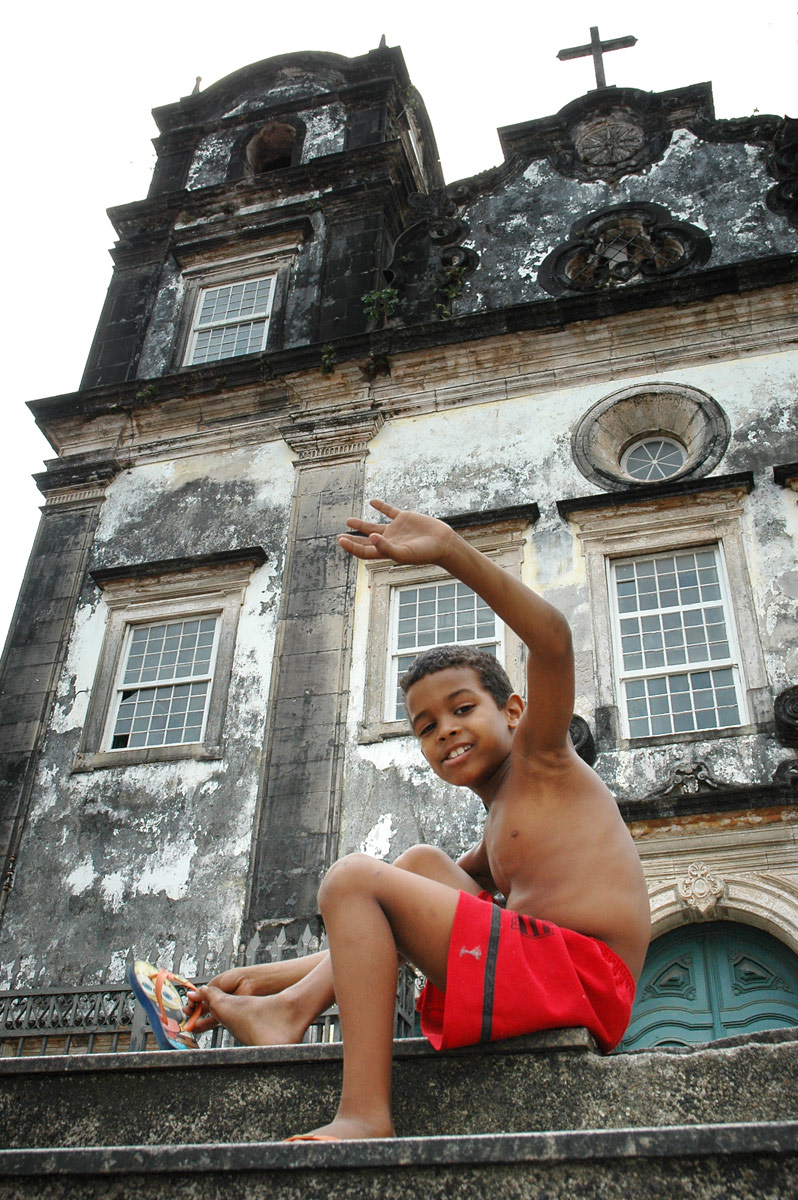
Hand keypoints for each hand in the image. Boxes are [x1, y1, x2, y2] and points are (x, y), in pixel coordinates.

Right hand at [182, 966, 258, 1031]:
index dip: (194, 1002)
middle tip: (186, 1015)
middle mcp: (219, 1000)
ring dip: (197, 1020)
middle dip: (193, 1012)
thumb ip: (204, 992)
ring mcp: (223, 1008)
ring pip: (207, 1017)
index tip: (189, 1005)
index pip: (201, 998)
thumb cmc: (238, 978)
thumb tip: (191, 995)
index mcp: (216, 989)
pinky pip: (213, 1022)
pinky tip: (197, 1026)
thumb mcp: (216, 983)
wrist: (250, 984)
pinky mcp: (227, 1016)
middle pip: (203, 1008)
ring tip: (189, 1023)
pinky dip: (204, 1025)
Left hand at [338, 499, 455, 565]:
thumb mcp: (404, 553)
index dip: (352, 547)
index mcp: (387, 551)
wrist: (442, 543)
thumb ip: (387, 547)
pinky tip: (372, 502)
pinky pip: (389, 511)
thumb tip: (371, 538)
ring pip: (374, 526)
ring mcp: (396, 529)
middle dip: (353, 540)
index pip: (365, 551)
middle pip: (366, 541)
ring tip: (348, 521)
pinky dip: (381, 506)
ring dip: (361, 524)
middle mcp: (389, 541)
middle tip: (340, 537)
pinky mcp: (404, 518)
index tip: (340, 540)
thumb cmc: (424, 553)